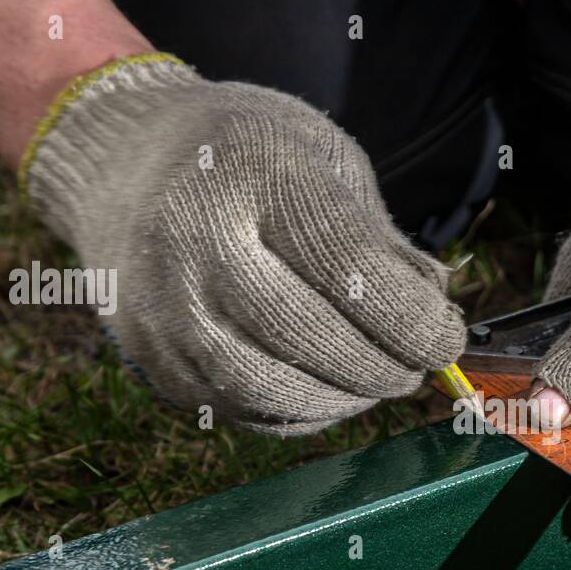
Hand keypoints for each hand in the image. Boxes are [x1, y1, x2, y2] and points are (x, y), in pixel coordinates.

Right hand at [24, 56, 464, 434]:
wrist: (123, 164)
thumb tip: (435, 308)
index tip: (447, 338)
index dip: (412, 318)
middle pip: (308, 336)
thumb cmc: (247, 157)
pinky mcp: (152, 358)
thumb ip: (382, 236)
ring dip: (343, 399)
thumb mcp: (325, 160)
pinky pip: (241, 409)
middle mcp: (193, 241)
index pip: (349, 267)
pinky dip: (300, 412)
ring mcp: (163, 306)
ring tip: (375, 381)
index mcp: (252, 172)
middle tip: (416, 368)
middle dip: (382, 366)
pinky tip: (327, 389)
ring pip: (270, 389)